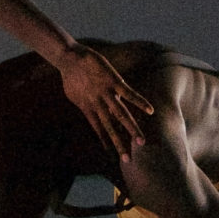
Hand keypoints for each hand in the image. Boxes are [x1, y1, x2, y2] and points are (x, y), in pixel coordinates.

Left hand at [58, 44, 153, 159]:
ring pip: (121, 115)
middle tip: (127, 159)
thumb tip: (89, 110)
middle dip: (120, 143)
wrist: (67, 58)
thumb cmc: (70, 75)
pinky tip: (150, 110)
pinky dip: (140, 102)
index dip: (106, 141)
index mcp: (87, 108)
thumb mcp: (74, 94)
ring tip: (140, 141)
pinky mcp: (112, 81)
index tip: (112, 155)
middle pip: (111, 127)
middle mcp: (97, 104)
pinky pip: (128, 94)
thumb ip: (83, 103)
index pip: (99, 129)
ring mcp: (105, 93)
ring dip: (132, 129)